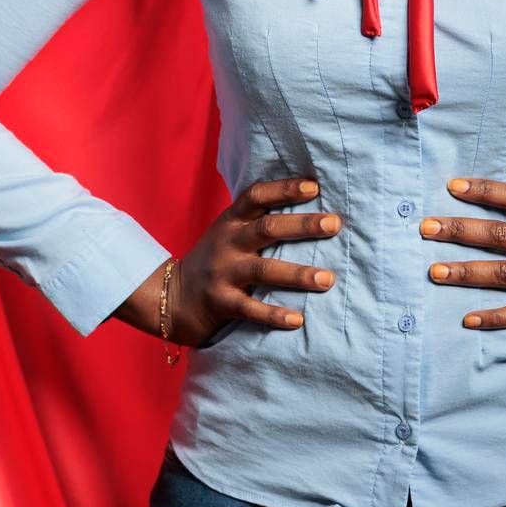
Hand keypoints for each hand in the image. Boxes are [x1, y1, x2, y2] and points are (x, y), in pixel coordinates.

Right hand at [164, 176, 342, 346]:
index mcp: (231, 221)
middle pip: (267, 229)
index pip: (257, 196)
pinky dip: (275, 314)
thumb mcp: (228, 231)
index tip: (314, 186)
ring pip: (264, 270)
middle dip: (303, 225)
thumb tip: (308, 200)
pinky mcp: (221, 303)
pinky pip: (251, 309)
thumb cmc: (214, 259)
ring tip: (328, 279)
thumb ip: (257, 219)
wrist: (170, 297)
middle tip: (335, 224)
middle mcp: (227, 243)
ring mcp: (223, 273)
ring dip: (298, 274)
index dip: (284, 189)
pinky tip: (299, 319)